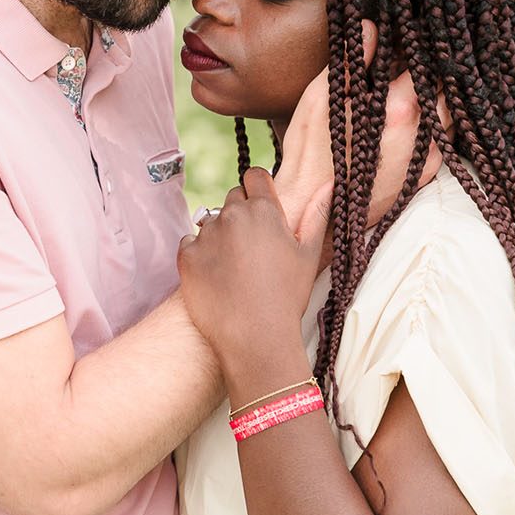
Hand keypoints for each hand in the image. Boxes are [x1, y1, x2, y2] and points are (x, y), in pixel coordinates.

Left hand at [178, 170, 320, 368]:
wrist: (255, 337)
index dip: (259, 189)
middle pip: (233, 199)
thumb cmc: (287, 296)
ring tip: (234, 268)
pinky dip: (199, 254)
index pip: (255, 176)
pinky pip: (189, 243)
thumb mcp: (309, 254)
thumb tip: (328, 184)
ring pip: (211, 222)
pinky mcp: (186, 256)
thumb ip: (316, 214)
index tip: (261, 207)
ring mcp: (206, 235)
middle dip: (241, 215)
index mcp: (264, 210)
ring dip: (220, 235)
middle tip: (252, 248)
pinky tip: (216, 276)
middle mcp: (232, 215)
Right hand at [277, 47, 449, 246]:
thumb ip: (352, 62)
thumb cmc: (311, 156)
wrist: (314, 213)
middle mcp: (424, 134)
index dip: (422, 45)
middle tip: (420, 56)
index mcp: (400, 108)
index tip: (415, 32)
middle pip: (448, 88)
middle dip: (436, 70)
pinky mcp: (425, 176)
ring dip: (438, 97)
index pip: (428, 63)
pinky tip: (415, 116)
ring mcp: (429, 158)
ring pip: (451, 115)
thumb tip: (370, 27)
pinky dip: (435, 122)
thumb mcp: (323, 101)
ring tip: (418, 83)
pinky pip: (444, 140)